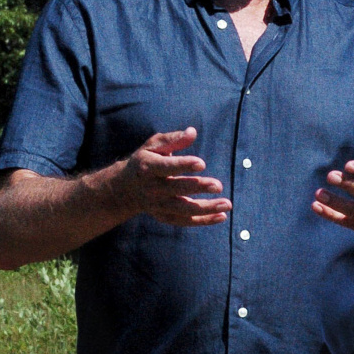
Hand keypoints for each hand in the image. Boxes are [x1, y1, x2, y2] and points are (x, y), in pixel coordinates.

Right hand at [116, 127, 230, 226]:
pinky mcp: (165, 216)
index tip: (202, 164)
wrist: (125, 189)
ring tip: (227, 204)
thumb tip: (192, 132)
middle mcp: (152, 188)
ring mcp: (158, 205)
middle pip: (177, 189)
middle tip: (218, 185)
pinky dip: (203, 220)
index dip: (183, 165)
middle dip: (198, 187)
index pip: (166, 167)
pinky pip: (185, 221)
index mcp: (148, 168)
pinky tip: (222, 216)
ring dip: (206, 208)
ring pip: (183, 209)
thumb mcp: (153, 146)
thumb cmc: (146, 160)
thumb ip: (173, 140)